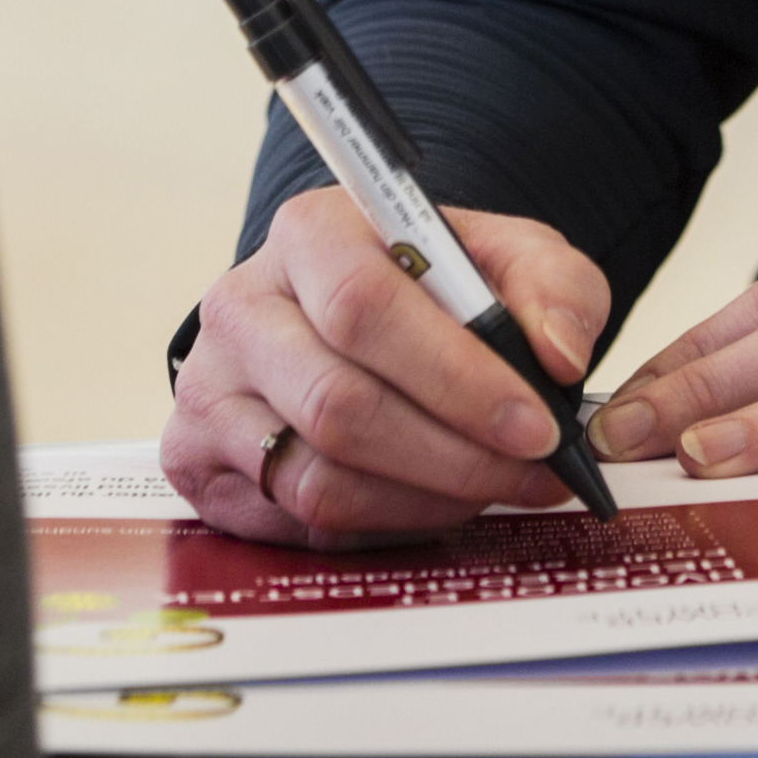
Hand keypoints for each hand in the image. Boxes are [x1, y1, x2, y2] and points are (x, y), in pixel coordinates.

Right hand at [165, 190, 613, 543]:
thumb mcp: (506, 256)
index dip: (455, 378)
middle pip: (340, 405)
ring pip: (318, 477)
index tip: (534, 425)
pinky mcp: (199, 459)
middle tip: (531, 475)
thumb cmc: (430, 285)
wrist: (350, 313)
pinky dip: (380, 524)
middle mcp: (242, 306)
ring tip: (491, 489)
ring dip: (424, 499)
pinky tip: (430, 501)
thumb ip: (552, 288)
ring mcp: (211, 388)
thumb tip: (558, 356)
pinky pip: (297, 519)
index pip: (365, 309)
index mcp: (310, 234)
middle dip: (454, 457)